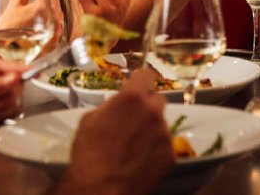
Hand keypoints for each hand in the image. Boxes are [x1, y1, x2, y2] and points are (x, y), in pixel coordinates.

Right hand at [0, 0, 65, 45]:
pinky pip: (59, 20)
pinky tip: (46, 11)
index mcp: (42, 8)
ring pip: (58, 8)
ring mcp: (55, 29)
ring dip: (51, 1)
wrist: (4, 47)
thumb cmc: (8, 26)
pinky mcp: (55, 36)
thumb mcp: (16, 2)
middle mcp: (52, 19)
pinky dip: (53, 13)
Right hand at [57, 68, 173, 194]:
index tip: (138, 86)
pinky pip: (164, 145)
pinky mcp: (170, 154)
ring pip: (161, 124)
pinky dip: (155, 149)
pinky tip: (140, 159)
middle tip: (134, 121)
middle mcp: (154, 111)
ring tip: (134, 146)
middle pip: (157, 100)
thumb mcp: (90, 120)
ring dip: (151, 129)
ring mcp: (165, 133)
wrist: (101, 188)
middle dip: (147, 107)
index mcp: (133, 98)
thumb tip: (120, 105)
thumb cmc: (89, 153)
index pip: (146, 75)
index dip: (141, 80)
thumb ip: (111, 106)